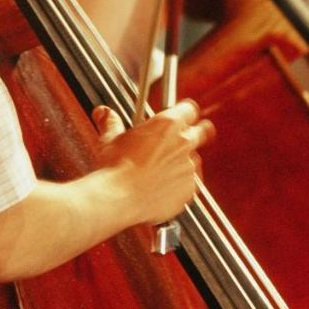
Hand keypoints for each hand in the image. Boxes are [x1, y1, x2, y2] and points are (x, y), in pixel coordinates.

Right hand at [93, 100, 213, 224]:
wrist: (119, 199)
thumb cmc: (116, 170)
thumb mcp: (110, 140)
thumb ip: (111, 123)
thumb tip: (105, 113)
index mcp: (168, 124)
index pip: (189, 109)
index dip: (184, 113)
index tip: (179, 117)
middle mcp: (183, 143)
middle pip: (203, 131)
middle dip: (196, 133)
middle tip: (181, 141)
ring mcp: (189, 167)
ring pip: (194, 159)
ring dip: (183, 162)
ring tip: (162, 171)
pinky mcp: (189, 189)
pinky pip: (190, 183)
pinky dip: (180, 184)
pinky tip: (162, 187)